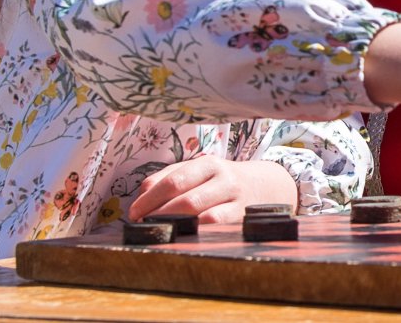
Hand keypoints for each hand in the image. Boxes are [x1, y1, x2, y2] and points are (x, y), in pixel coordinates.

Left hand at [127, 156, 297, 224]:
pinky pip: (215, 226)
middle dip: (158, 214)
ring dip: (174, 225)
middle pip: (184, 198)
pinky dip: (195, 231)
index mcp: (207, 163)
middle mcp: (223, 178)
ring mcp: (234, 198)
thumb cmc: (220, 181)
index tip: (134, 213)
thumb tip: (142, 194)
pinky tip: (182, 236)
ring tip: (158, 231)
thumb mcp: (199, 171)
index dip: (149, 198)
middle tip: (142, 225)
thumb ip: (169, 177)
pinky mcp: (241, 217)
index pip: (173, 180)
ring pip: (199, 214)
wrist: (266, 186)